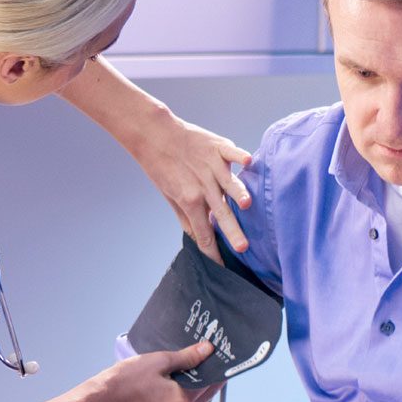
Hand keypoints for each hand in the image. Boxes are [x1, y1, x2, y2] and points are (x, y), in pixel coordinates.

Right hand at [87, 341, 213, 401]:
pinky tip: (171, 381)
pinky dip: (176, 394)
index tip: (219, 357)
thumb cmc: (126, 379)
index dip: (216, 368)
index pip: (210, 382)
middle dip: (205, 377)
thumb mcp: (159, 361)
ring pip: (188, 401)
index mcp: (183, 400)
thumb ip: (187, 356)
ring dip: (191, 386)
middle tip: (207, 359)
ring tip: (189, 367)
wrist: (99, 400)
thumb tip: (208, 349)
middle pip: (201, 394)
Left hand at [130, 110, 253, 254]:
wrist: (153, 134)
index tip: (223, 267)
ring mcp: (211, 165)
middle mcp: (202, 185)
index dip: (214, 252)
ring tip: (245, 204)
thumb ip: (186, 217)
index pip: (205, 233)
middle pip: (221, 213)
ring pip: (228, 183)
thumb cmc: (161, 166)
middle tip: (243, 247)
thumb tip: (197, 239)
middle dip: (232, 231)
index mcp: (189, 200)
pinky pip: (231, 152)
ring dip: (237, 193)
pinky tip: (248, 161)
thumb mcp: (170, 195)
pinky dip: (238, 156)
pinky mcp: (218, 147)